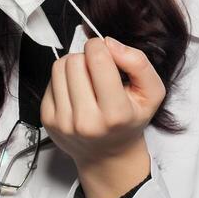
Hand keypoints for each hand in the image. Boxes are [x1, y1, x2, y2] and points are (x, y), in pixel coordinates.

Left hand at [39, 35, 165, 168]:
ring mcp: (63, 122)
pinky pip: (49, 80)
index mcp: (115, 114)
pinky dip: (63, 80)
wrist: (108, 154)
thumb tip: (108, 42)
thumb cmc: (130, 120)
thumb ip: (138, 63)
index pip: (97, 59)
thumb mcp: (151, 93)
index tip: (107, 55)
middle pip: (75, 61)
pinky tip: (76, 92)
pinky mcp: (47, 119)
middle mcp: (86, 121)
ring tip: (86, 79)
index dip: (100, 47)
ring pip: (59, 67)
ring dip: (73, 65)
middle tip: (97, 72)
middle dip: (87, 57)